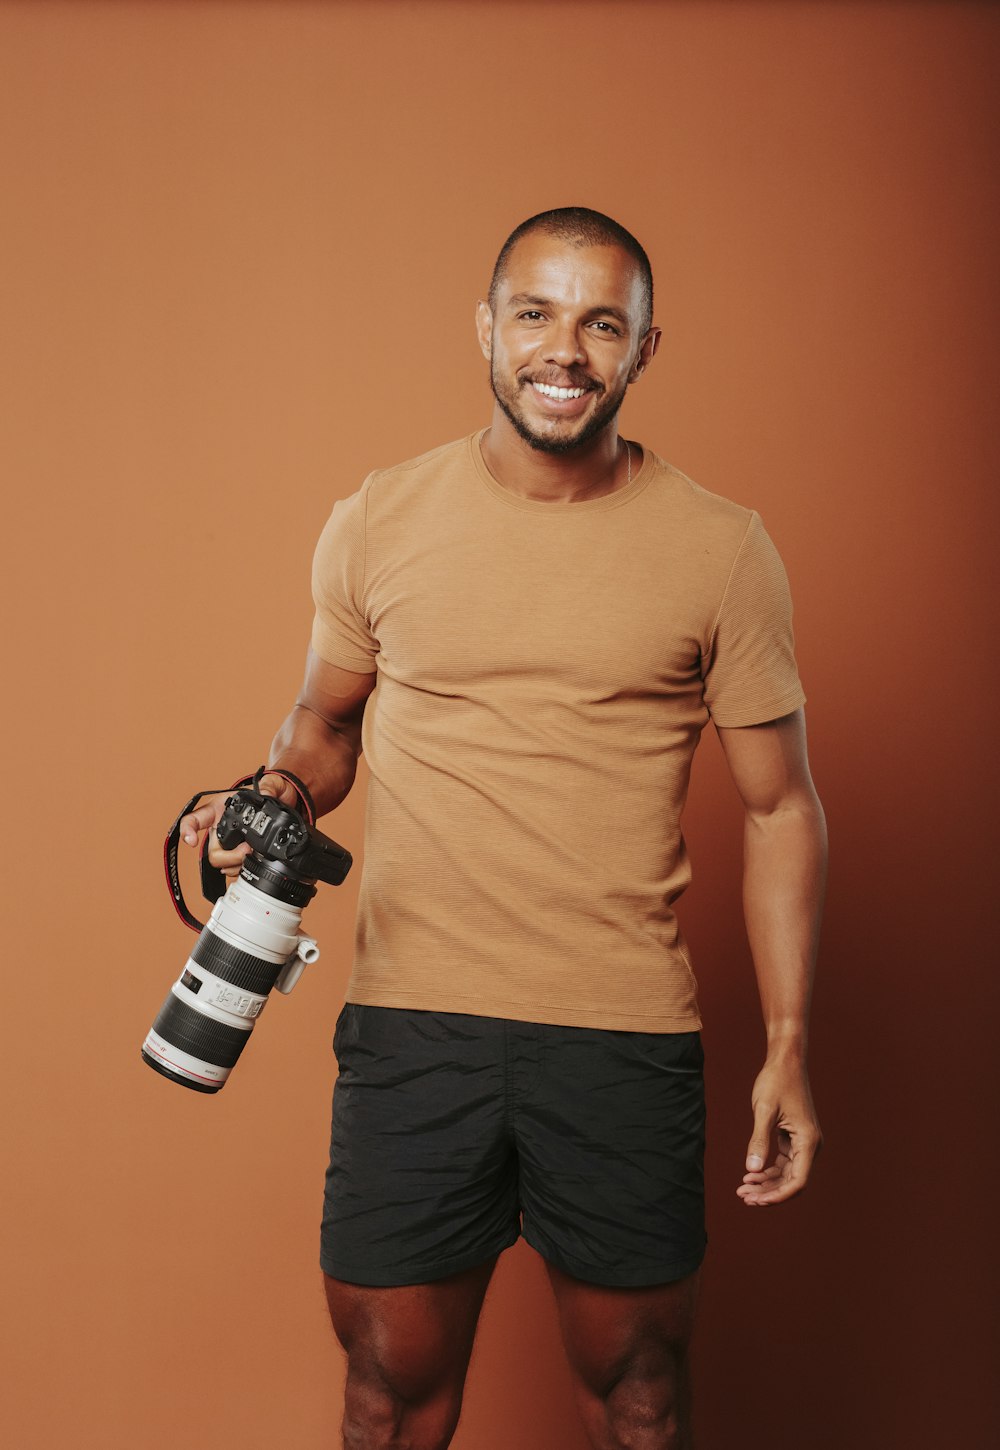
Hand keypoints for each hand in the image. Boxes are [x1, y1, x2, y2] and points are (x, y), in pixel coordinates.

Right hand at [179, 773, 299, 881]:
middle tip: (248, 849)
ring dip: (238, 865)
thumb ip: (269, 786)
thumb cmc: (266, 793)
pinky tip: (253, 862)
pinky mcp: (238, 855)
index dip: (188, 830)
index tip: (192, 841)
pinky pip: (234, 869)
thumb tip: (266, 795)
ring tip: (254, 855)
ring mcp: (228, 844)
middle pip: (213, 852)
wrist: (279, 804)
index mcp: (219, 809)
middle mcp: (219, 828)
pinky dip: (243, 869)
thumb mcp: (269, 785)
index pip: (195, 818)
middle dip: (230, 857)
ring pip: (222, 864)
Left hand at [737, 1056, 821, 1205]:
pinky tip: (751, 1174)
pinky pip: (784, 1162)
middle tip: (743, 1196)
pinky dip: (769, 1170)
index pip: (797, 1181)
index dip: (777, 1196)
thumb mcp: (764, 1110)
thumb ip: (759, 1141)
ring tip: (743, 1188)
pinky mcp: (795, 1137)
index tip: (756, 1201)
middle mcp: (810, 1145)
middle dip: (768, 1192)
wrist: (786, 1060)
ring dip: (767, 1183)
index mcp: (808, 1141)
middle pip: (792, 1181)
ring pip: (787, 1174)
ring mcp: (804, 1142)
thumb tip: (752, 1170)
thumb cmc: (776, 1081)